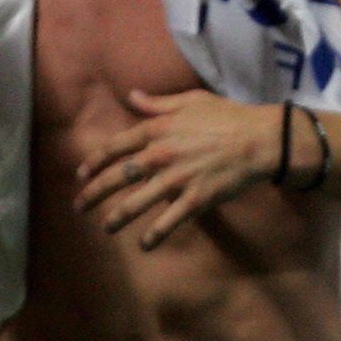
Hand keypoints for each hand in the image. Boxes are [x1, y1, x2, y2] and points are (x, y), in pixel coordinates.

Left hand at [74, 88, 286, 248]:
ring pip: (136, 202)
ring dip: (117, 218)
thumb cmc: (228, 117)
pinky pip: (168, 221)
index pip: (115, 147)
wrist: (260, 140)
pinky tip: (144, 245)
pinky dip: (154, 235)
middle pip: (118, 177)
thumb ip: (157, 103)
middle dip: (93, 193)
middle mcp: (161, 154)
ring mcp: (176, 179)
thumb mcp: (191, 101)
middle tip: (79, 206)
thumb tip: (132, 96)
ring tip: (105, 228)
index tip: (81, 175)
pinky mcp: (195, 199)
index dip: (94, 162)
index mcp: (157, 130)